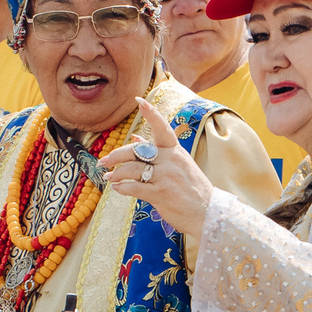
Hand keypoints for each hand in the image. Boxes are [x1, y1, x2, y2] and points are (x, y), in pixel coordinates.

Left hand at [122, 102, 215, 243]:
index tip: (138, 100)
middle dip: (116, 155)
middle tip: (103, 161)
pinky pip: (134, 188)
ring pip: (132, 169)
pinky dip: (122, 187)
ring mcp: (166, 177)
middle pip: (136, 151)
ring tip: (109, 177)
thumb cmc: (192, 188)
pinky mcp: (161, 194)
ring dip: (116, 173)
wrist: (208, 212)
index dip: (151, 113)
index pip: (162, 128)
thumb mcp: (178, 165)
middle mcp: (170, 160)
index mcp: (175, 150)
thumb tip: (135, 139)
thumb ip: (156, 151)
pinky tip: (118, 188)